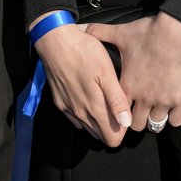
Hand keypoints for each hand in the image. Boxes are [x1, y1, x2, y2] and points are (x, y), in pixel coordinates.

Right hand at [33, 23, 132, 146]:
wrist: (55, 40)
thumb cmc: (83, 52)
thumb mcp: (106, 71)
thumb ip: (116, 99)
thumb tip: (126, 123)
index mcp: (94, 108)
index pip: (112, 139)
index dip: (121, 130)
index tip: (124, 113)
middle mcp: (80, 114)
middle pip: (100, 136)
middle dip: (110, 127)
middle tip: (115, 104)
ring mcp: (68, 109)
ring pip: (87, 128)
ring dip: (97, 121)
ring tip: (102, 99)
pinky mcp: (59, 102)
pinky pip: (75, 119)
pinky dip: (83, 115)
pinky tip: (87, 98)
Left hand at [84, 12, 180, 131]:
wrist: (177, 32)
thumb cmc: (149, 33)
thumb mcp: (121, 32)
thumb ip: (100, 33)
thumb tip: (85, 29)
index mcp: (127, 85)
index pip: (117, 112)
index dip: (119, 112)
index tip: (122, 109)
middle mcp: (143, 98)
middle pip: (136, 124)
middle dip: (136, 120)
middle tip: (138, 112)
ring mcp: (162, 101)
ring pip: (155, 125)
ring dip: (154, 120)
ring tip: (154, 112)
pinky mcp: (180, 100)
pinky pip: (175, 121)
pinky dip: (173, 117)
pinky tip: (171, 109)